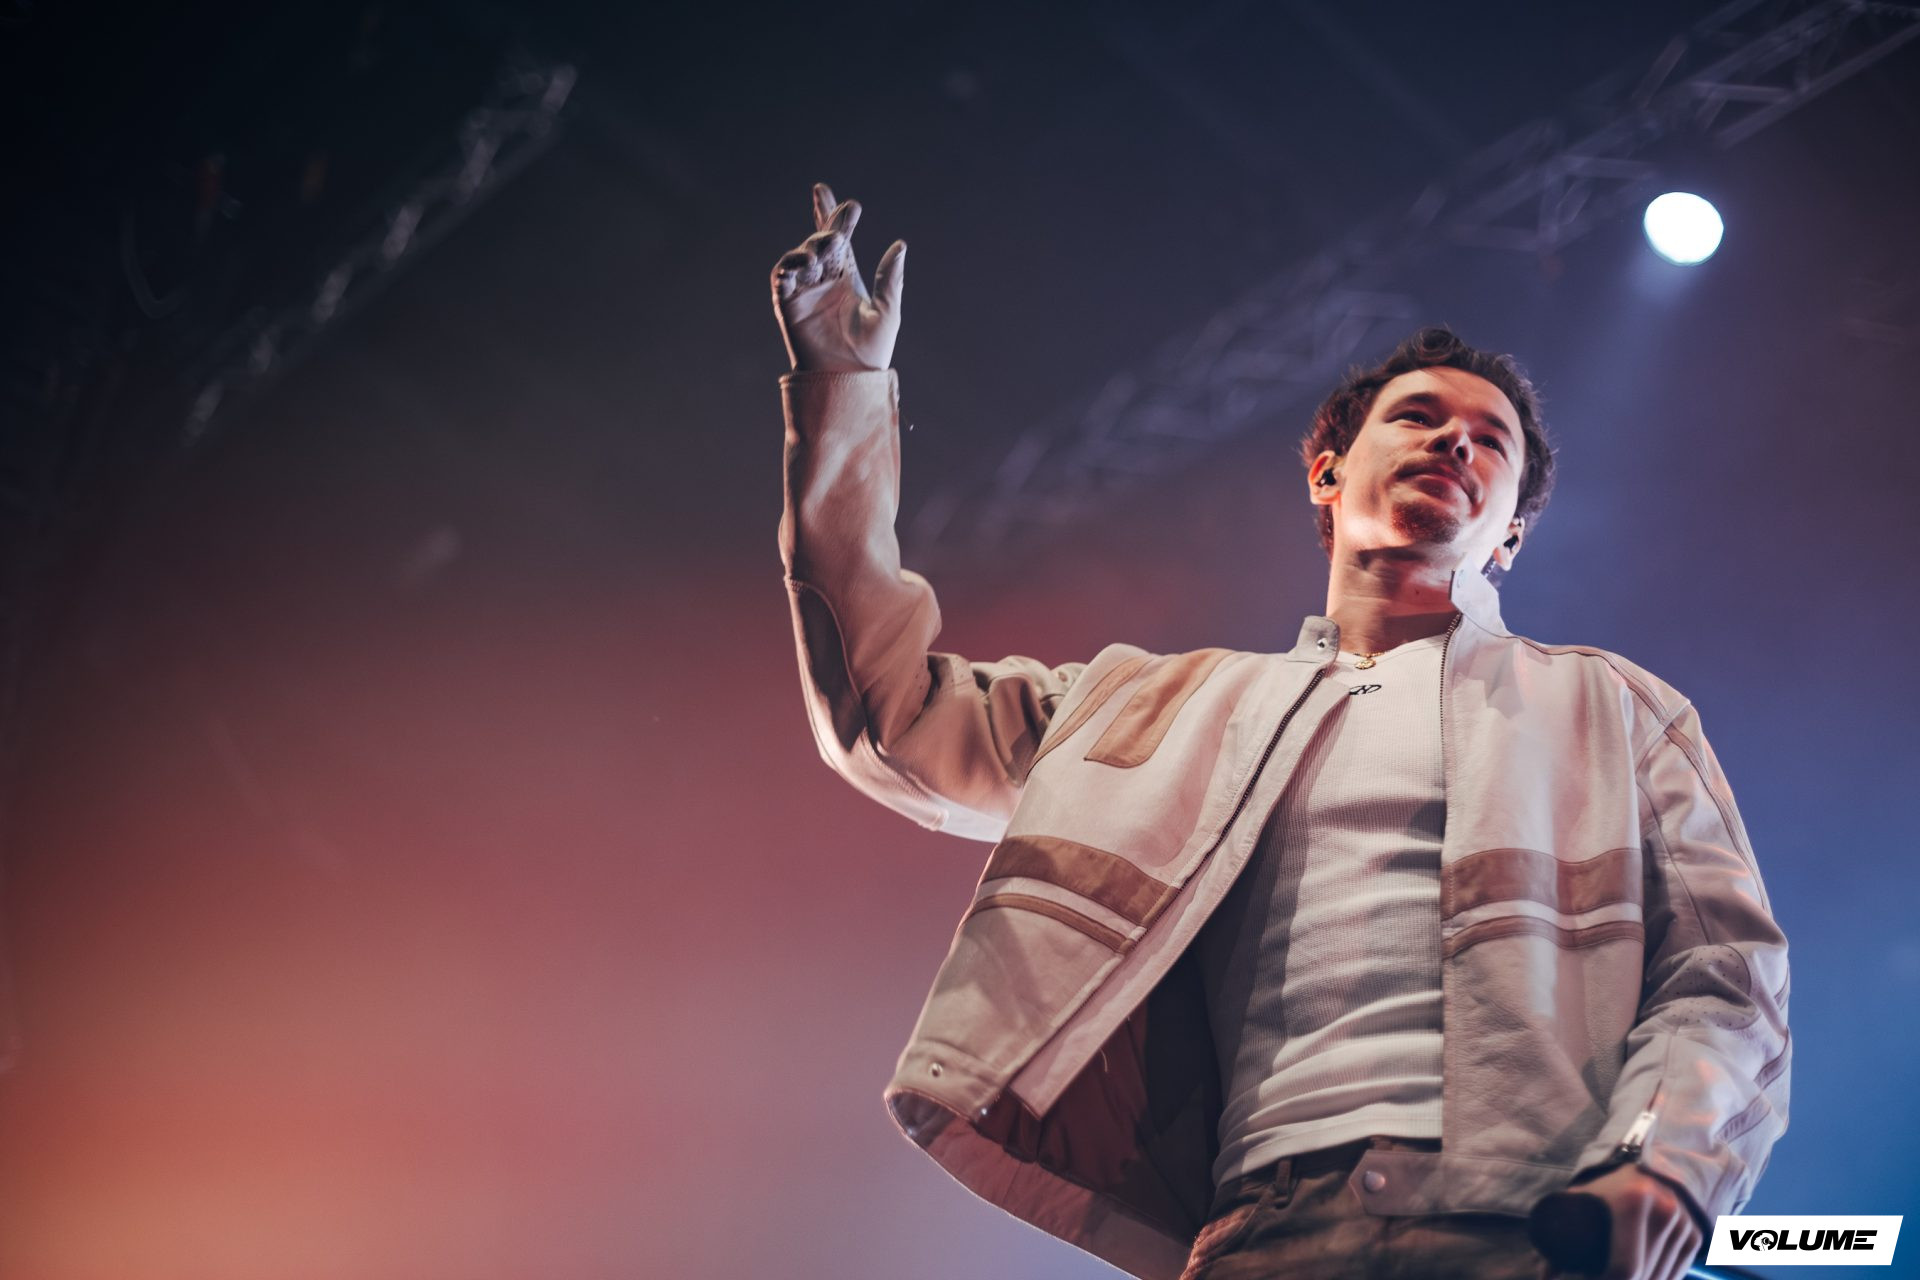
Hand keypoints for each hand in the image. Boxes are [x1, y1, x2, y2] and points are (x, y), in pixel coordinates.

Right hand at [770, 182, 905, 371]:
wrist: (849, 381)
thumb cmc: (872, 352)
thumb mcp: (888, 311)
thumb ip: (891, 278)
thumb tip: (900, 245)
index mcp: (846, 279)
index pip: (838, 240)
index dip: (833, 216)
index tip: (838, 198)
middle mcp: (823, 281)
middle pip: (818, 241)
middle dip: (825, 224)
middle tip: (840, 224)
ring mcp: (804, 291)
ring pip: (801, 256)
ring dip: (811, 247)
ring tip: (827, 248)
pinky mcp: (788, 305)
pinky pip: (782, 278)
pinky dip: (789, 266)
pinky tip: (804, 263)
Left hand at [1544, 1164, 1703, 1279]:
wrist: (1642, 1167)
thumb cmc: (1603, 1189)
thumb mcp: (1581, 1200)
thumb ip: (1558, 1229)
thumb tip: (1545, 1273)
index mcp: (1632, 1202)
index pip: (1625, 1267)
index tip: (1591, 1278)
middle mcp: (1664, 1211)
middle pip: (1645, 1276)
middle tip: (1599, 1276)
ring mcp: (1683, 1223)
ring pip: (1662, 1279)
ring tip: (1613, 1274)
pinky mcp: (1694, 1234)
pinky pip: (1677, 1273)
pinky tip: (1644, 1276)